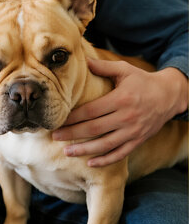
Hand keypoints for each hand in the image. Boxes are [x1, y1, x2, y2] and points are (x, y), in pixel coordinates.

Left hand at [52, 58, 187, 166]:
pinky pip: (120, 154)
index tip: (58, 120)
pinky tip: (90, 163)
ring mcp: (133, 131)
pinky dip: (105, 160)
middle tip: (54, 136)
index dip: (73, 117)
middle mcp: (127, 117)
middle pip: (94, 129)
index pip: (91, 111)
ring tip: (67, 152)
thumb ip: (103, 66)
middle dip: (72, 134)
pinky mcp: (138, 140)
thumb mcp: (124, 70)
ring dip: (84, 150)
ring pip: (105, 144)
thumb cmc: (142, 81)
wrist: (170, 95)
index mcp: (120, 99)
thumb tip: (82, 60)